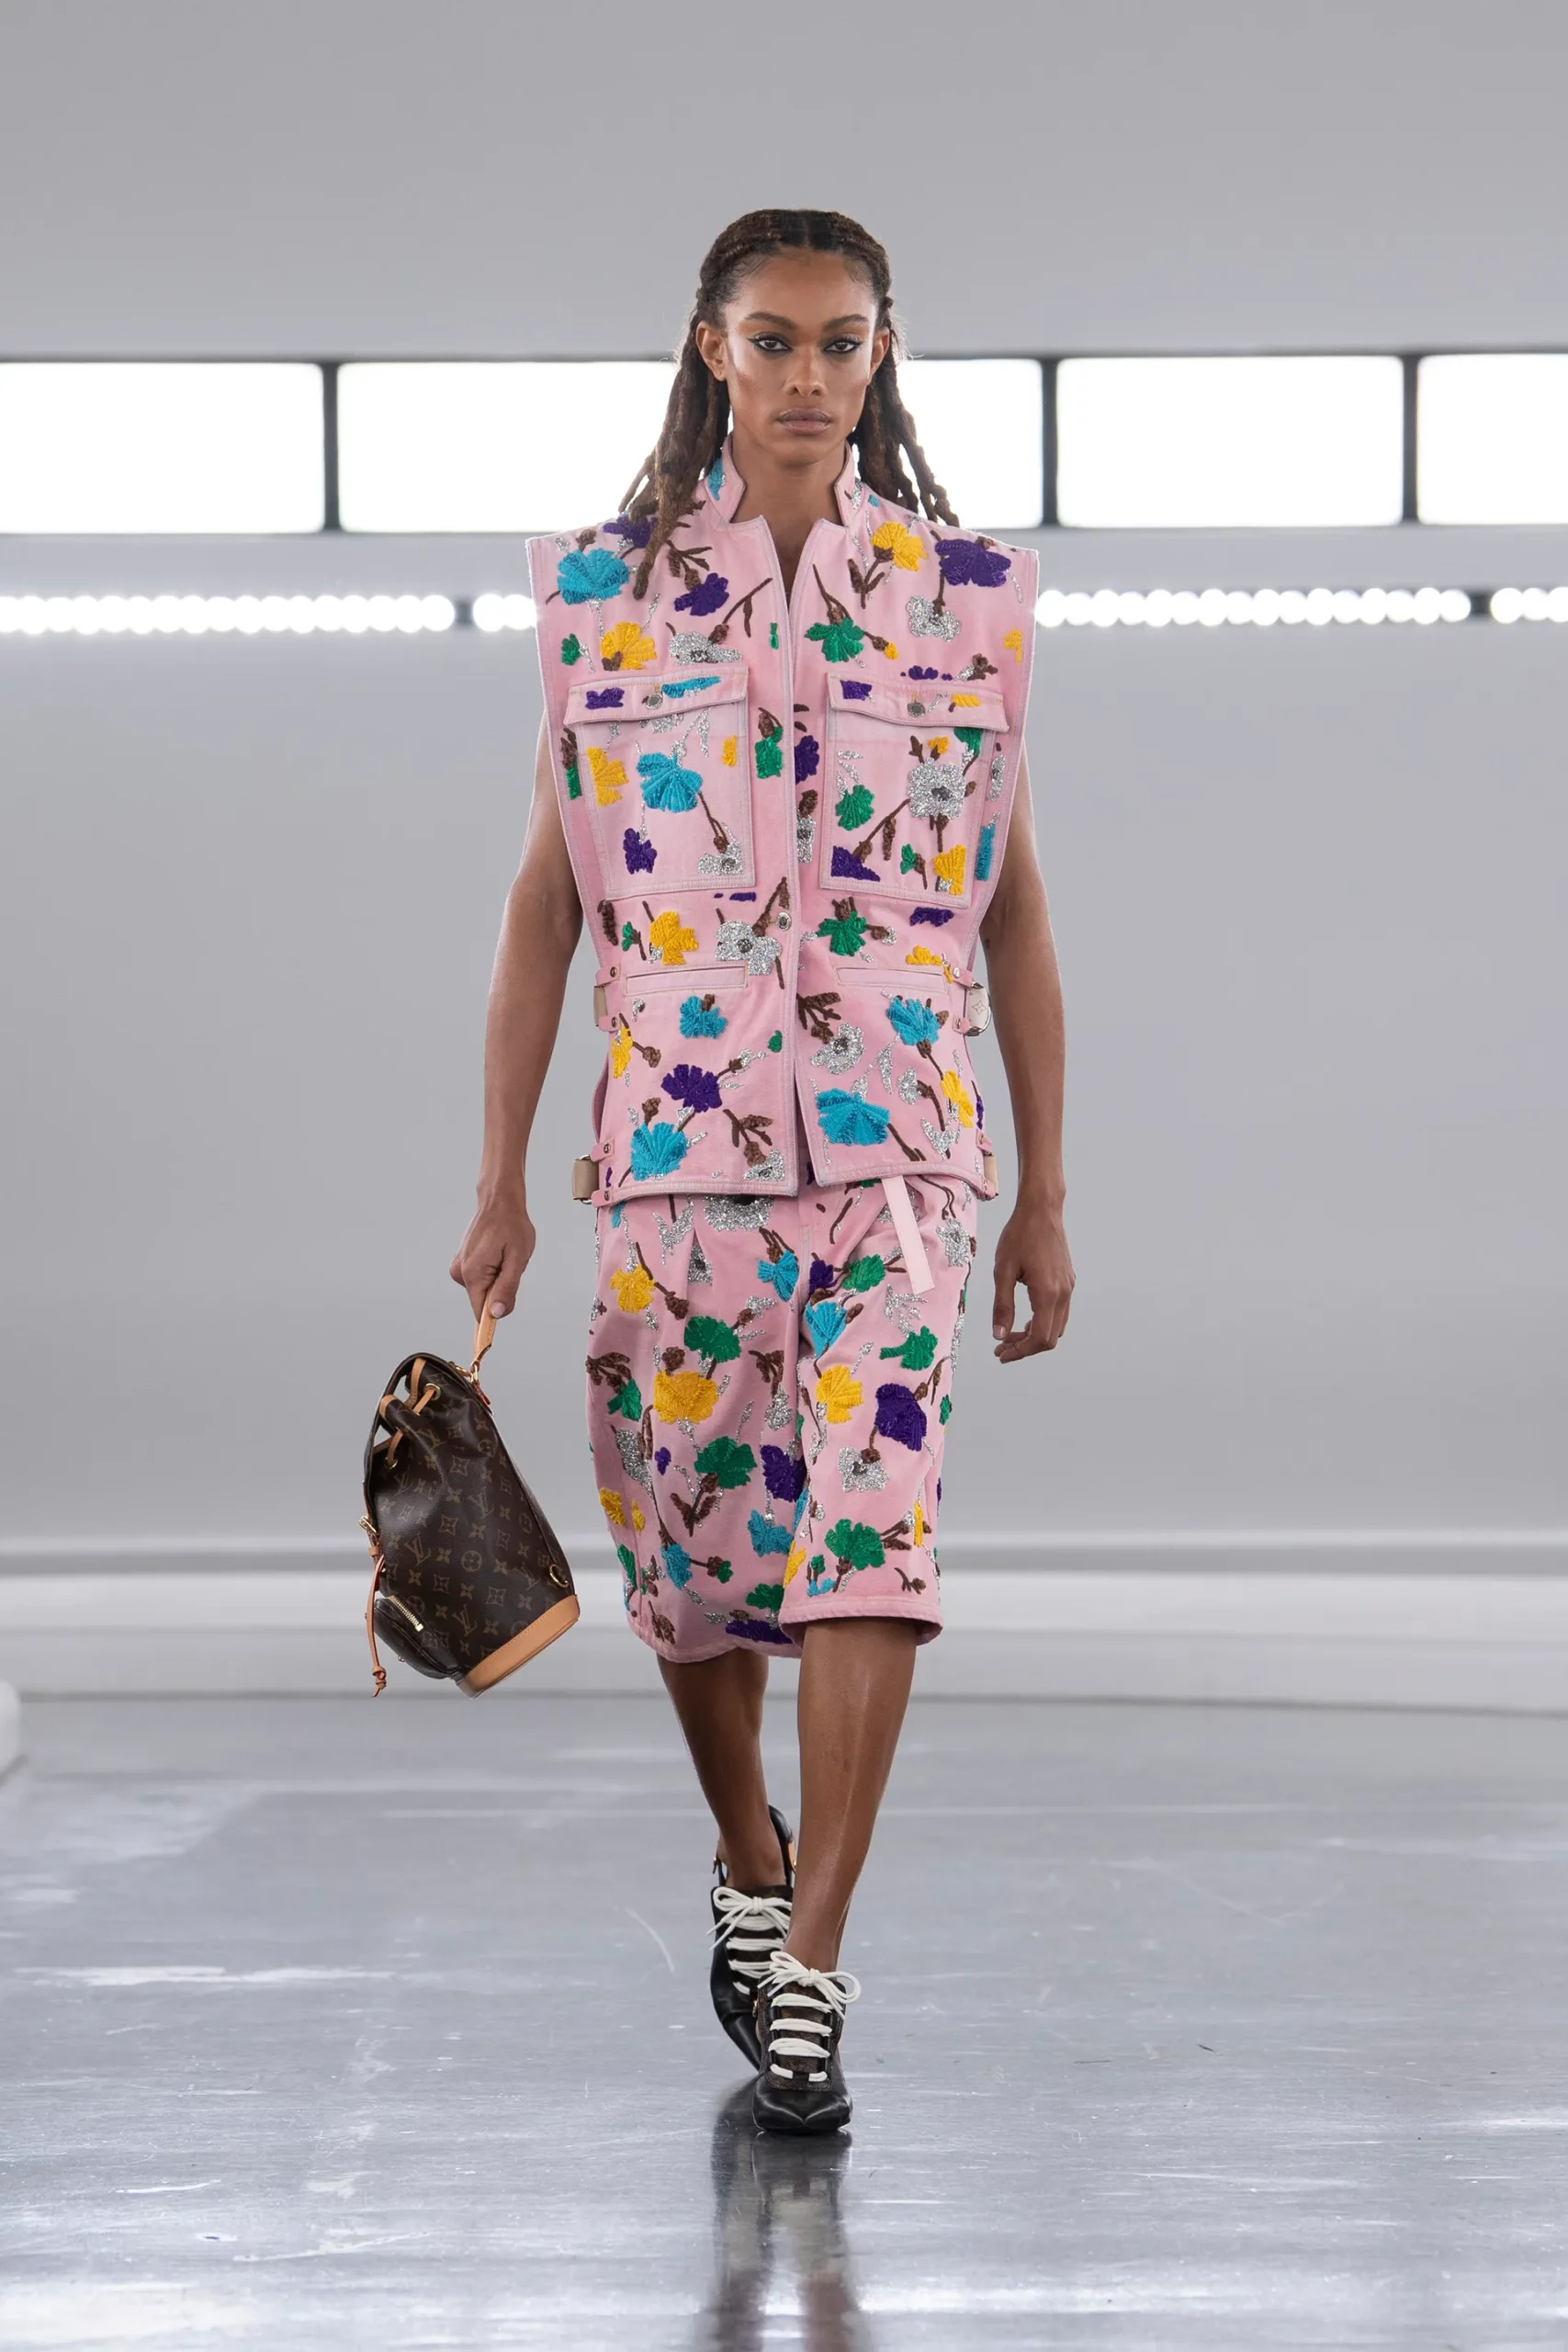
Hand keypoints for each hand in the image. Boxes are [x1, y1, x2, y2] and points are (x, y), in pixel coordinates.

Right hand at [450, 1181, 535, 1324]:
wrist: (499, 1202)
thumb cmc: (511, 1225)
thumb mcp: (518, 1258)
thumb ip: (507, 1288)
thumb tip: (496, 1314)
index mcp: (473, 1274)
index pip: (480, 1313)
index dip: (493, 1318)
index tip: (500, 1319)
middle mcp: (460, 1273)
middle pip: (483, 1301)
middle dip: (501, 1290)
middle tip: (510, 1265)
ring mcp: (459, 1268)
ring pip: (483, 1290)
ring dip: (498, 1279)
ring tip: (504, 1256)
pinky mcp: (462, 1264)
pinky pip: (481, 1279)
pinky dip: (492, 1272)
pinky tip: (497, 1254)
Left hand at [991, 1199, 1073, 1361]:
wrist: (1041, 1209)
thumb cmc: (1019, 1235)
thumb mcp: (1002, 1271)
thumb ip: (1002, 1305)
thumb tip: (999, 1335)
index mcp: (1048, 1293)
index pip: (1040, 1338)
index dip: (1020, 1352)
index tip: (1001, 1353)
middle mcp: (1063, 1293)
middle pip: (1050, 1337)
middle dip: (1025, 1347)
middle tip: (1001, 1348)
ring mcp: (1068, 1287)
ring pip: (1057, 1326)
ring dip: (1034, 1335)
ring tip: (1010, 1334)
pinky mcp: (1068, 1281)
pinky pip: (1059, 1312)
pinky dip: (1043, 1322)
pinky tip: (1024, 1318)